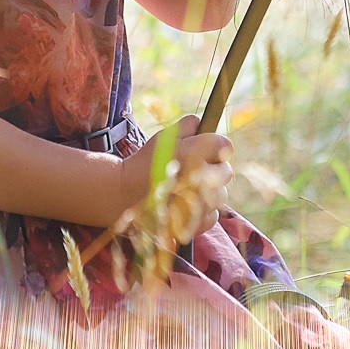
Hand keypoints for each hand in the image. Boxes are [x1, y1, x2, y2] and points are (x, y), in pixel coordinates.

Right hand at [119, 114, 232, 236]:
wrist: (123, 196)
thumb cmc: (144, 163)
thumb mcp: (164, 136)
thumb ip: (188, 125)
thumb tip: (205, 125)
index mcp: (193, 154)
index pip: (225, 145)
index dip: (216, 146)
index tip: (207, 150)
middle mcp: (199, 178)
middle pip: (226, 171)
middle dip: (214, 169)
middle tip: (194, 170)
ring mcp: (200, 204)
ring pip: (221, 195)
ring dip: (209, 192)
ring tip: (187, 189)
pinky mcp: (197, 224)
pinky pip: (213, 215)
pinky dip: (202, 211)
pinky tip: (185, 205)